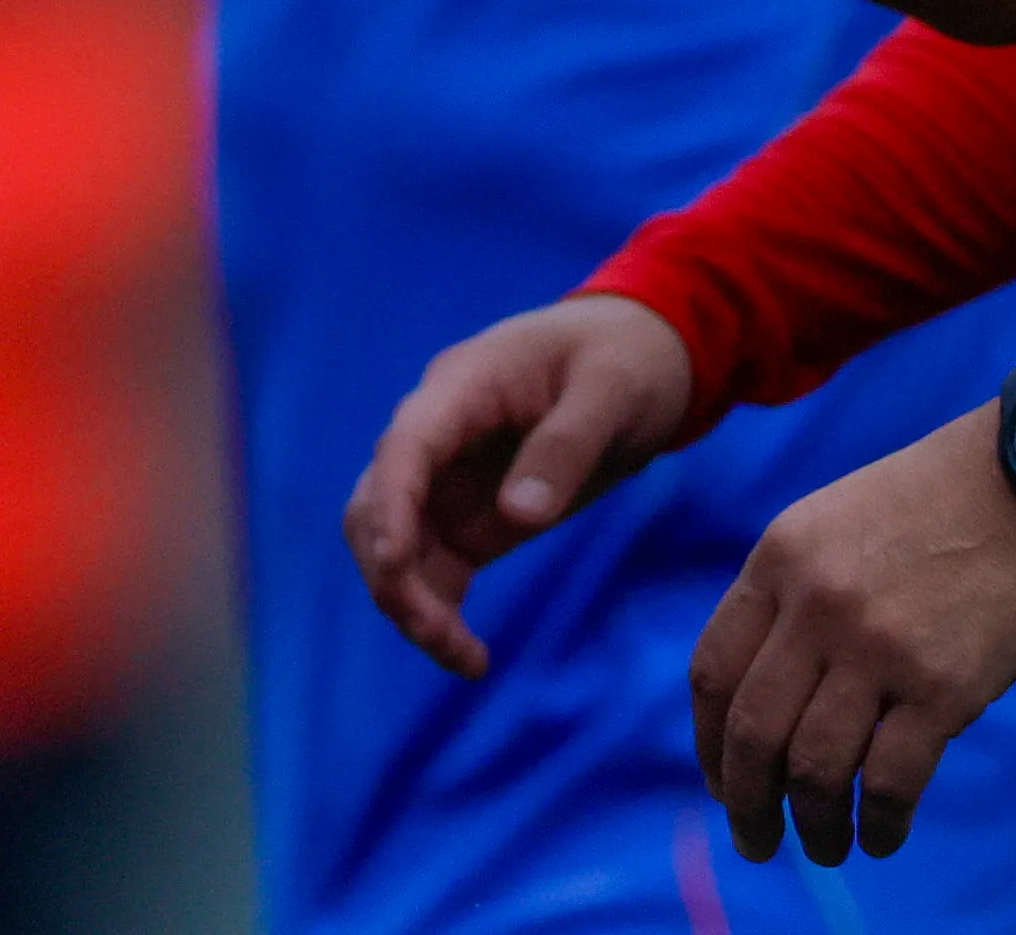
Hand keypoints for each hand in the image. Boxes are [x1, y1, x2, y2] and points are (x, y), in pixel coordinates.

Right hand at [345, 292, 699, 674]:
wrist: (637, 354)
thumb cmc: (623, 358)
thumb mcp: (612, 391)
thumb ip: (566, 446)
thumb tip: (520, 516)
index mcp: (461, 387)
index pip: (405, 448)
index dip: (391, 506)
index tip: (395, 565)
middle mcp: (437, 435)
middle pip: (377, 504)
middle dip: (393, 574)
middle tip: (444, 638)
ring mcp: (448, 478)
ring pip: (394, 545)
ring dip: (409, 603)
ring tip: (466, 660)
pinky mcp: (469, 517)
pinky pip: (432, 569)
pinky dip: (438, 613)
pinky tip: (471, 658)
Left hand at [688, 409, 1015, 866]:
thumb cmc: (946, 496)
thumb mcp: (839, 517)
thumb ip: (796, 591)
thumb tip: (771, 688)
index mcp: (779, 557)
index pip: (713, 671)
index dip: (709, 743)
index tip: (722, 783)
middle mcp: (816, 604)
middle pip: (753, 731)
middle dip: (747, 801)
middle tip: (757, 841)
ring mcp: (879, 646)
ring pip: (815, 767)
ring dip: (814, 824)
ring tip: (826, 847)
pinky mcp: (947, 686)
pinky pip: (891, 780)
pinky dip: (881, 822)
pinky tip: (883, 836)